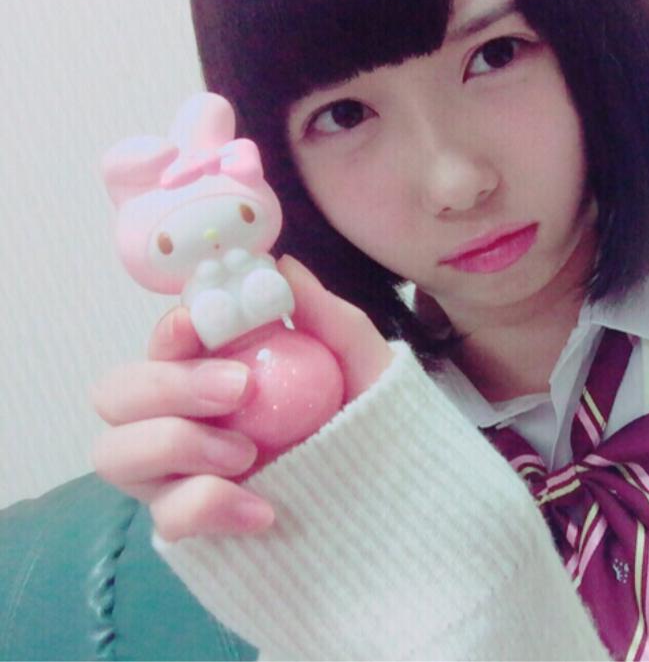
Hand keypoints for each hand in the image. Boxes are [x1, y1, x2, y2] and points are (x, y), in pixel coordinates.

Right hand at [91, 255, 394, 541]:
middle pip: (114, 394)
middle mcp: (177, 417)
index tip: (199, 325)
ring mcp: (176, 474)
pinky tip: (264, 509)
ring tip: (248, 454)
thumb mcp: (361, 365)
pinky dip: (210, 506)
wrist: (391, 493)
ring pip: (114, 455)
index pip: (160, 344)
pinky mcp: (189, 525)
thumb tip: (282, 267)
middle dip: (168, 385)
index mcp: (209, 369)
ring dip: (177, 444)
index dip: (167, 331)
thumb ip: (325, 316)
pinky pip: (166, 519)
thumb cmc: (367, 420)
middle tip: (240, 389)